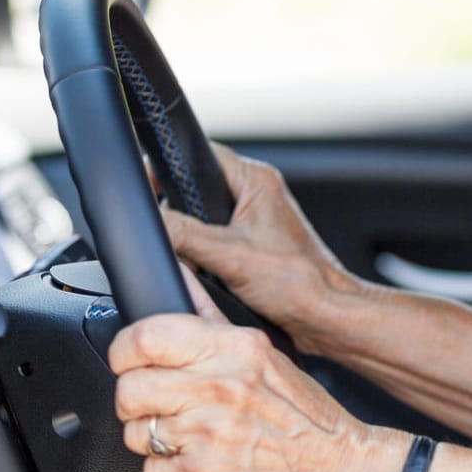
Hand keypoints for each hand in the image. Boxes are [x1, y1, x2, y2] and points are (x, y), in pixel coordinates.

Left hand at [110, 310, 396, 471]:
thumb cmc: (310, 418)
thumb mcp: (265, 355)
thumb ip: (212, 318)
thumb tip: (181, 274)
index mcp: (234, 350)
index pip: (146, 336)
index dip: (124, 351)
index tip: (128, 360)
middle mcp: (218, 388)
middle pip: (130, 388)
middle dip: (136, 402)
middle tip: (157, 406)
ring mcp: (209, 433)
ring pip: (136, 433)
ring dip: (154, 440)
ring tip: (188, 437)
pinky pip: (153, 471)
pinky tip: (199, 462)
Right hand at [161, 143, 354, 353]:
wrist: (325, 317)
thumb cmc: (298, 283)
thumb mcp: (227, 254)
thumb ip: (182, 233)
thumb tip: (148, 222)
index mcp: (256, 180)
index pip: (197, 154)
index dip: (166, 169)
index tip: (146, 189)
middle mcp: (257, 195)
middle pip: (196, 189)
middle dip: (178, 213)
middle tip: (177, 236)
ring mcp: (256, 221)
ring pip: (204, 219)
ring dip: (193, 239)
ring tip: (201, 260)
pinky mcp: (255, 246)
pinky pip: (215, 242)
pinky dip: (205, 257)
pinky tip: (210, 274)